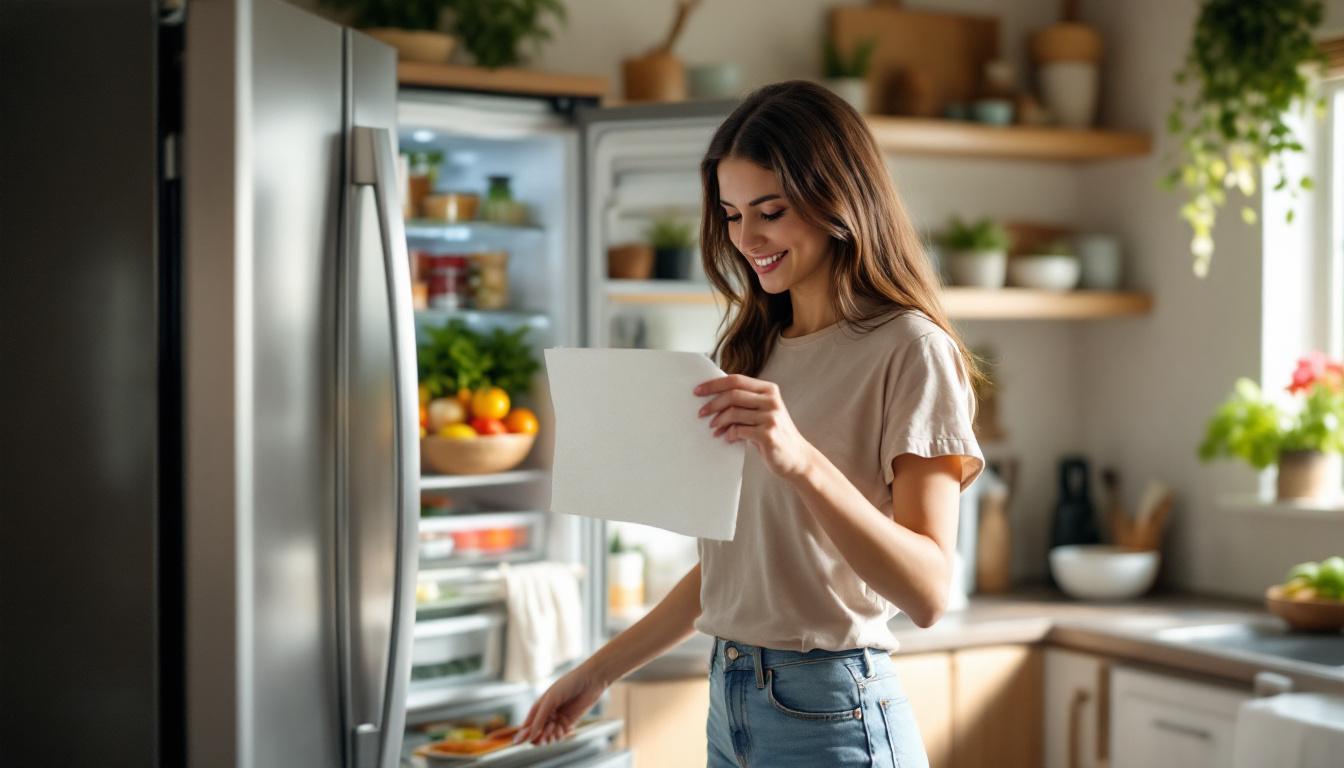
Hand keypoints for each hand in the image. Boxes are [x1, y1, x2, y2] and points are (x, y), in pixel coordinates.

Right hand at [514, 663, 606, 745]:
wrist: (590, 681)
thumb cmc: (568, 685)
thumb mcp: (550, 700)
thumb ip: (539, 719)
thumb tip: (529, 737)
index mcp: (539, 707)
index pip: (527, 726)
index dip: (524, 735)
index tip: (526, 739)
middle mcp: (547, 715)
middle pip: (536, 735)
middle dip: (538, 737)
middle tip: (545, 731)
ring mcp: (557, 720)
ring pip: (548, 737)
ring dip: (549, 736)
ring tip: (554, 727)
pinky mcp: (568, 724)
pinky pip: (559, 736)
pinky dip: (559, 735)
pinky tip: (564, 728)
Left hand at [695, 374, 814, 479]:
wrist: (796, 457)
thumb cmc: (775, 433)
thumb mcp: (763, 412)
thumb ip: (745, 402)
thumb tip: (713, 398)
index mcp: (769, 390)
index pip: (736, 380)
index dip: (714, 384)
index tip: (698, 391)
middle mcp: (771, 400)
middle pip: (733, 394)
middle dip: (712, 403)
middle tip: (701, 413)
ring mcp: (771, 417)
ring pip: (734, 412)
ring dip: (719, 421)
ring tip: (714, 428)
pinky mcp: (768, 434)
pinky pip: (739, 430)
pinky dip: (729, 434)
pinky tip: (728, 438)